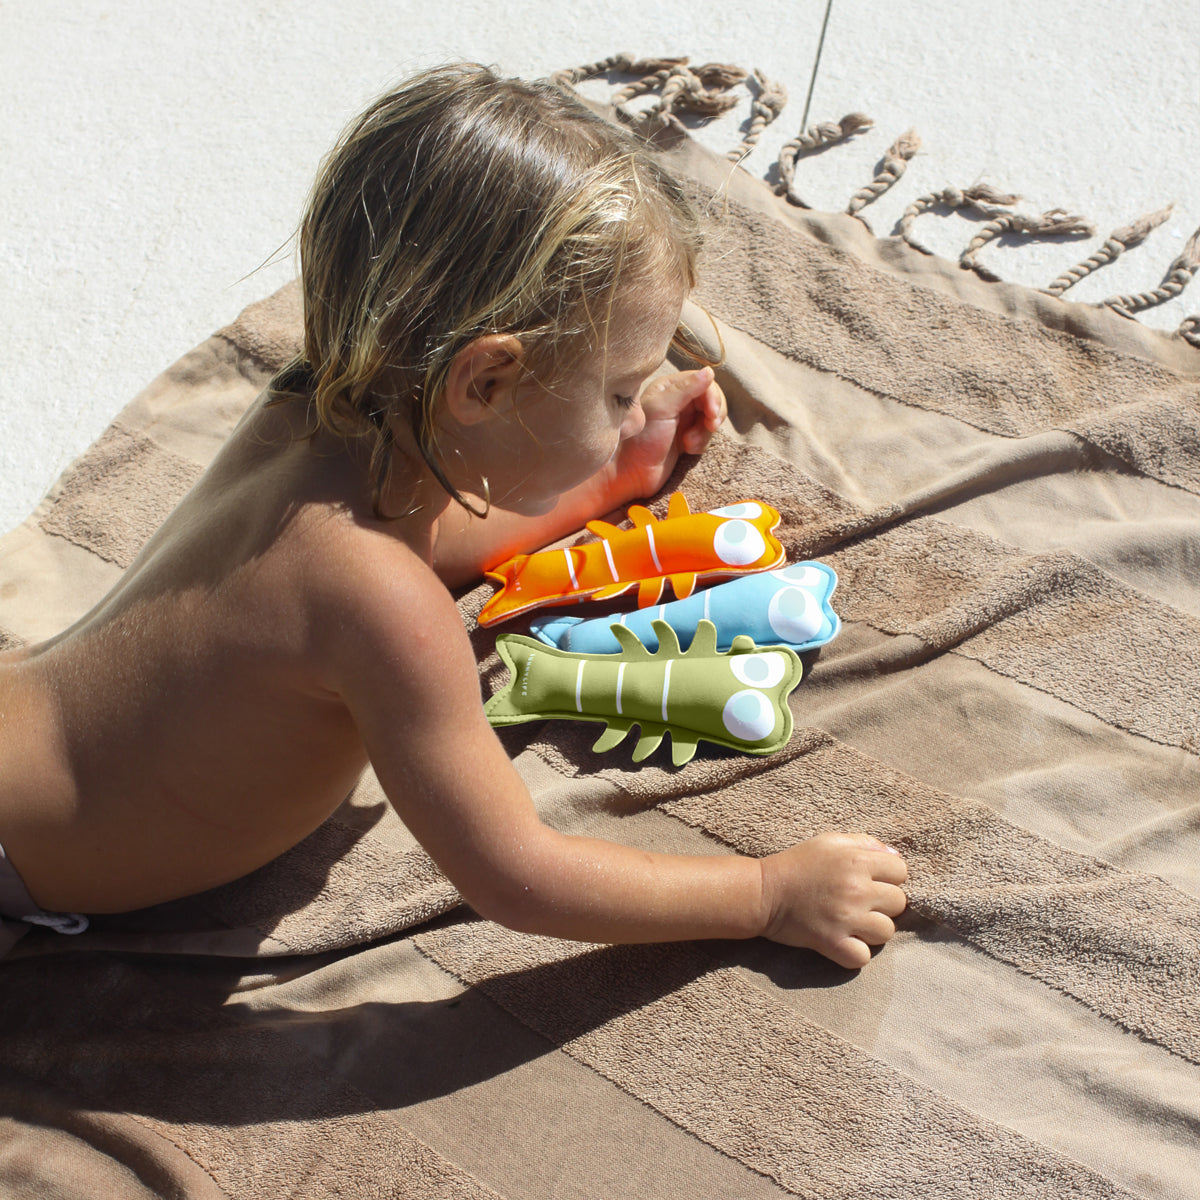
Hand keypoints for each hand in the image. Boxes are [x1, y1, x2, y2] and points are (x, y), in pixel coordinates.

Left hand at [610, 366, 726, 500]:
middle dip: (712, 415)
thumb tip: (709, 371)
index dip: (712, 397)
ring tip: (688, 444)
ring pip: (712, 419)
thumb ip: (685, 389)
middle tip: (710, 427)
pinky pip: (707, 436)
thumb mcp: (662, 409)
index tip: (712, 414)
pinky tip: (687, 451)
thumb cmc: (640, 439)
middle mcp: (679, 400)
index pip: (703, 382)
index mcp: (670, 387)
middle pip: (712, 399)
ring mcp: (684, 420)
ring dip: (705, 433)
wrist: (632, 474)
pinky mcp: (688, 438)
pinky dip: (702, 444)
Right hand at [759, 833, 908, 968]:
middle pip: (898, 903)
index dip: (888, 876)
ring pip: (886, 932)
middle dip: (882, 903)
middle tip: (858, 902)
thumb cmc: (797, 863)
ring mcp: (845, 918)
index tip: (869, 881)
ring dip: (871, 929)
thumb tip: (896, 858)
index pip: (901, 871)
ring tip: (852, 922)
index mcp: (856, 860)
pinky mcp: (832, 943)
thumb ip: (865, 844)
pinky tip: (842, 941)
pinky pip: (863, 957)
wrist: (763, 891)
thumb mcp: (829, 842)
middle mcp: (855, 889)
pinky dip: (854, 953)